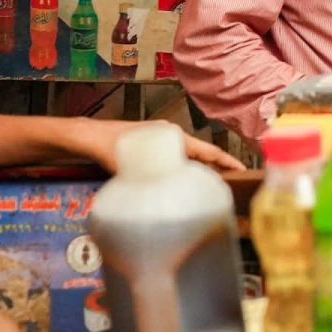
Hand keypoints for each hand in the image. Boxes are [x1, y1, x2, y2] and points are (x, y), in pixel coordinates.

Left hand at [63, 118, 244, 172]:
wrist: (87, 138)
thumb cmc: (108, 148)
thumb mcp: (134, 165)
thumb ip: (154, 177)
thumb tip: (171, 196)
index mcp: (174, 136)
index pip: (209, 150)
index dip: (228, 161)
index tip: (244, 171)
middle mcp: (172, 136)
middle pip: (201, 154)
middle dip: (216, 169)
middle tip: (229, 186)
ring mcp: (162, 141)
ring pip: (188, 158)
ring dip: (198, 171)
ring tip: (208, 189)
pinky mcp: (151, 148)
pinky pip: (175, 160)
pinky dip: (183, 171)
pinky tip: (180, 185)